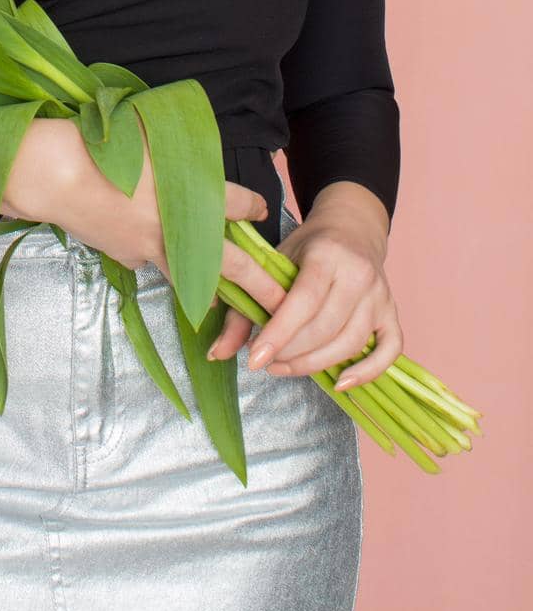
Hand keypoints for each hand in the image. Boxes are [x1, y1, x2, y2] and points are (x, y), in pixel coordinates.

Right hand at [2, 117, 275, 282]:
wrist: (55, 174)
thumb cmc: (103, 144)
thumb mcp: (151, 135)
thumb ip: (180, 152)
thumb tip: (192, 160)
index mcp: (193, 193)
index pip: (241, 206)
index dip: (255, 207)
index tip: (261, 211)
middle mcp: (180, 228)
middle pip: (233, 264)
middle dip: (262, 287)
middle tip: (282, 304)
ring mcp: (153, 248)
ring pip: (192, 276)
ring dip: (213, 287)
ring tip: (229, 303)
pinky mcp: (127, 258)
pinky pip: (149, 259)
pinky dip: (153, 253)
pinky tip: (135, 232)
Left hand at [212, 188, 402, 390]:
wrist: (351, 227)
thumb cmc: (307, 247)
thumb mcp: (273, 261)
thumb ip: (244, 307)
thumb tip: (218, 352)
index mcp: (326, 255)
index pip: (302, 303)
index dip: (278, 335)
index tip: (254, 359)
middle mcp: (358, 275)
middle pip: (325, 328)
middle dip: (292, 353)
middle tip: (267, 362)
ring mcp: (380, 295)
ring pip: (351, 343)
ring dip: (316, 365)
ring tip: (286, 367)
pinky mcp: (391, 312)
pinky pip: (389, 351)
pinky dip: (367, 372)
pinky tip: (339, 383)